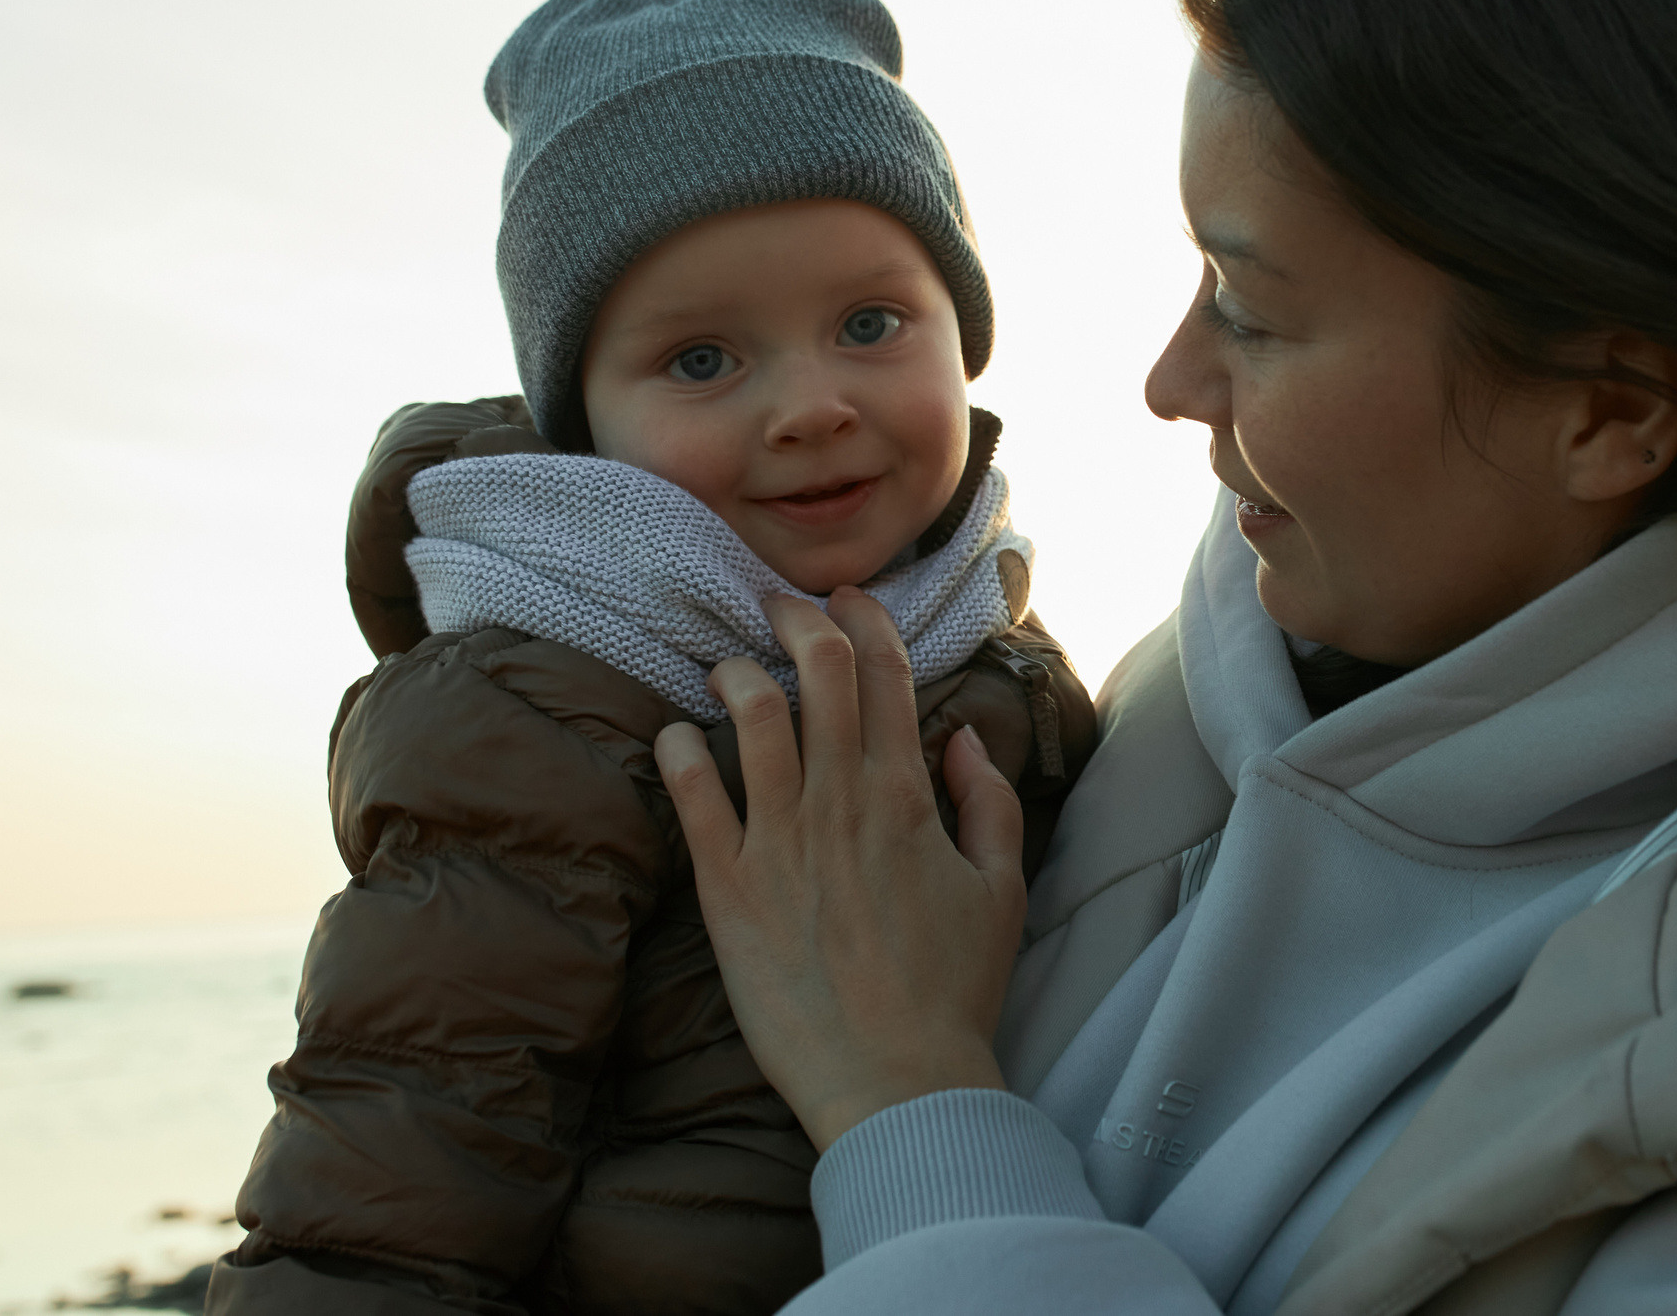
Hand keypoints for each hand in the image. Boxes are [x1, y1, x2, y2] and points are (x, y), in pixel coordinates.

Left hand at [652, 589, 1025, 1149]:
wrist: (895, 1078)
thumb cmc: (954, 990)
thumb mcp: (1001, 888)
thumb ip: (988, 802)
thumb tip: (964, 739)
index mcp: (908, 796)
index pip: (885, 675)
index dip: (865, 621)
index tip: (848, 598)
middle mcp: (841, 802)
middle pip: (817, 674)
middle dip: (797, 620)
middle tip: (779, 605)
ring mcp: (780, 841)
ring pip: (752, 716)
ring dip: (736, 674)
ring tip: (727, 667)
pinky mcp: (728, 887)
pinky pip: (692, 796)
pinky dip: (679, 749)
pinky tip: (675, 735)